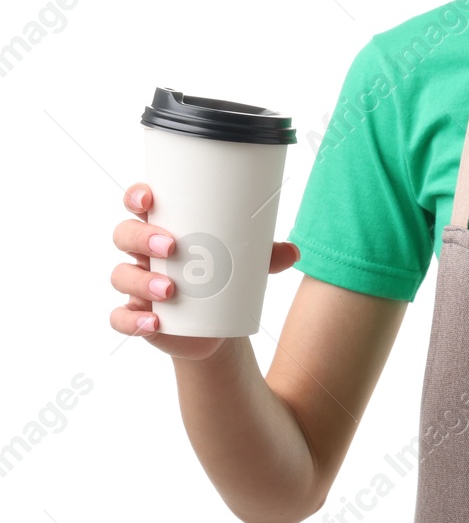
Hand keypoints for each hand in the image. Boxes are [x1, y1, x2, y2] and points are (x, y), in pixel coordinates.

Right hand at [109, 182, 301, 360]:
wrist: (216, 326)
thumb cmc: (224, 278)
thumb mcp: (247, 263)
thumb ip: (268, 255)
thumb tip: (294, 251)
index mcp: (165, 228)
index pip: (139, 204)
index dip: (136, 196)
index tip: (149, 198)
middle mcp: (143, 253)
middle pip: (125, 235)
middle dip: (141, 237)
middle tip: (171, 247)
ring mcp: (136, 284)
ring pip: (121, 275)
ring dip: (140, 280)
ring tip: (170, 289)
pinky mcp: (136, 316)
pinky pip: (121, 317)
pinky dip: (133, 320)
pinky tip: (153, 322)